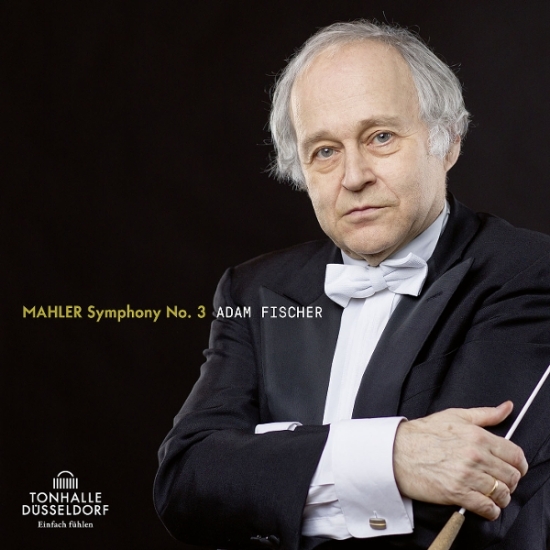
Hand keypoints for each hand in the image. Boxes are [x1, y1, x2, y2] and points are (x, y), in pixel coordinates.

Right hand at [393, 401, 527, 519]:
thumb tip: (506, 407)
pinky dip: (490, 510)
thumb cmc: (422, 433)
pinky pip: (488, 508)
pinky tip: (483, 504)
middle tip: (499, 481)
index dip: (519, 464)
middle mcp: (475, 456)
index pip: (515, 454)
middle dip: (509, 481)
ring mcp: (467, 475)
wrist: (396, 452)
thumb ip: (484, 414)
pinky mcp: (457, 493)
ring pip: (502, 494)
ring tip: (491, 493)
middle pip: (512, 476)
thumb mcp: (454, 416)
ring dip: (500, 497)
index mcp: (477, 436)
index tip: (514, 468)